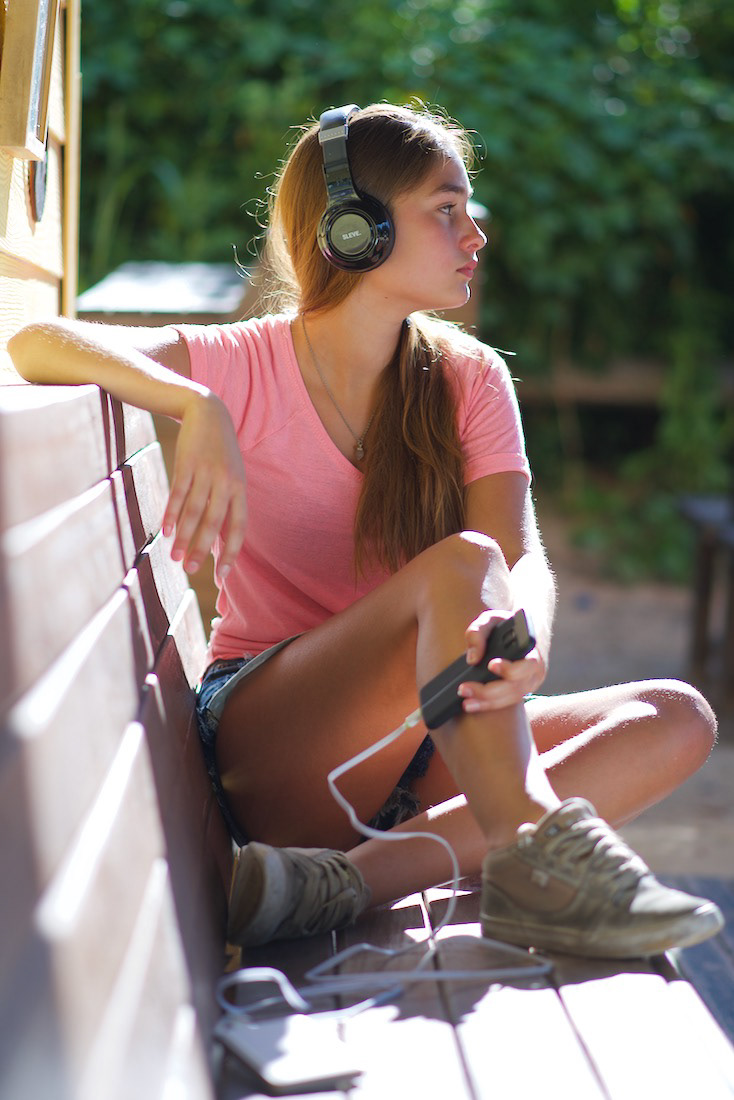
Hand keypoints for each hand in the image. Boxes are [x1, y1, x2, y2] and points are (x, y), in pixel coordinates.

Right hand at [162, 393, 246, 577]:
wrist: (208, 411)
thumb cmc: (219, 453)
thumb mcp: (230, 477)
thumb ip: (225, 506)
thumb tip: (214, 543)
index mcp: (240, 490)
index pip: (238, 528)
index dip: (229, 552)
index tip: (221, 576)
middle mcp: (227, 483)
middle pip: (214, 523)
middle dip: (201, 550)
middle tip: (189, 571)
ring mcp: (207, 473)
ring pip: (194, 511)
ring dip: (183, 537)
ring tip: (174, 557)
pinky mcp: (188, 463)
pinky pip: (179, 493)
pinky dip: (171, 514)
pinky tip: (164, 531)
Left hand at [459, 609, 546, 711]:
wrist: (517, 633)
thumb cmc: (503, 625)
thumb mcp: (489, 620)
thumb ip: (478, 632)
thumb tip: (473, 659)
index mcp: (532, 648)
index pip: (527, 663)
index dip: (510, 668)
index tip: (491, 665)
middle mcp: (535, 668)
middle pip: (516, 687)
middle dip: (489, 691)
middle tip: (464, 689)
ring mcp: (530, 683)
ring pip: (511, 699)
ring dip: (487, 702)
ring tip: (466, 701)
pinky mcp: (521, 691)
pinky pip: (507, 702)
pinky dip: (489, 705)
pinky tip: (472, 704)